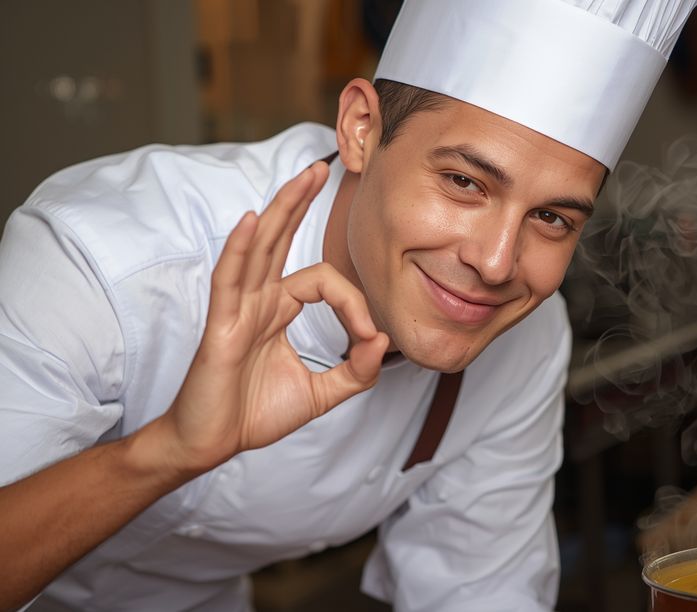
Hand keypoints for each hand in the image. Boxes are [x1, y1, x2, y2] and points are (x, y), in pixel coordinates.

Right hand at [159, 162, 388, 471]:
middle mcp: (258, 301)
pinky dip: (241, 248)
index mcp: (278, 310)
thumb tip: (383, 339)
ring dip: (281, 210)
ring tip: (301, 175)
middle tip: (321, 169)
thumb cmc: (254, 414)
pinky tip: (253, 221)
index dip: (354, 304)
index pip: (324, 282)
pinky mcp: (220, 326)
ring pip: (259, 247)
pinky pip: (229, 278)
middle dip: (300, 203)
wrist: (211, 444)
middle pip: (281, 240)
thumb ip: (357, 369)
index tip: (370, 339)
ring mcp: (237, 309)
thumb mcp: (323, 392)